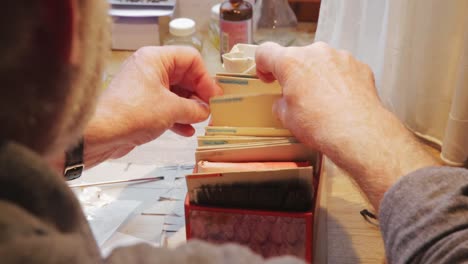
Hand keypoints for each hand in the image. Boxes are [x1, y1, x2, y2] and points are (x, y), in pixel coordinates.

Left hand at [84, 46, 221, 164]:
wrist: (100, 134)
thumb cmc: (129, 114)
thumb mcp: (172, 110)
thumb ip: (194, 108)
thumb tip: (205, 110)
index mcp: (155, 59)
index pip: (190, 59)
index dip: (205, 78)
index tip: (214, 96)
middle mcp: (148, 69)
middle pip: (184, 76)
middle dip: (198, 94)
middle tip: (210, 109)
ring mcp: (143, 87)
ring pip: (176, 93)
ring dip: (189, 108)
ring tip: (200, 120)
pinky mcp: (140, 105)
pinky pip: (165, 107)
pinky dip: (177, 117)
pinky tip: (186, 130)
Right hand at [256, 42, 438, 209]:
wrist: (358, 133)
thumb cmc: (321, 125)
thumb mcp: (287, 118)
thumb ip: (281, 103)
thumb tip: (285, 103)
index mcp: (291, 62)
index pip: (266, 52)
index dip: (263, 65)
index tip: (268, 76)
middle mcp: (315, 53)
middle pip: (297, 57)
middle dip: (295, 74)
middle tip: (296, 97)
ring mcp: (339, 57)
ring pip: (321, 62)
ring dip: (317, 76)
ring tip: (321, 102)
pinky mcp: (358, 66)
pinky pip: (341, 69)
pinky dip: (338, 81)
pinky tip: (339, 101)